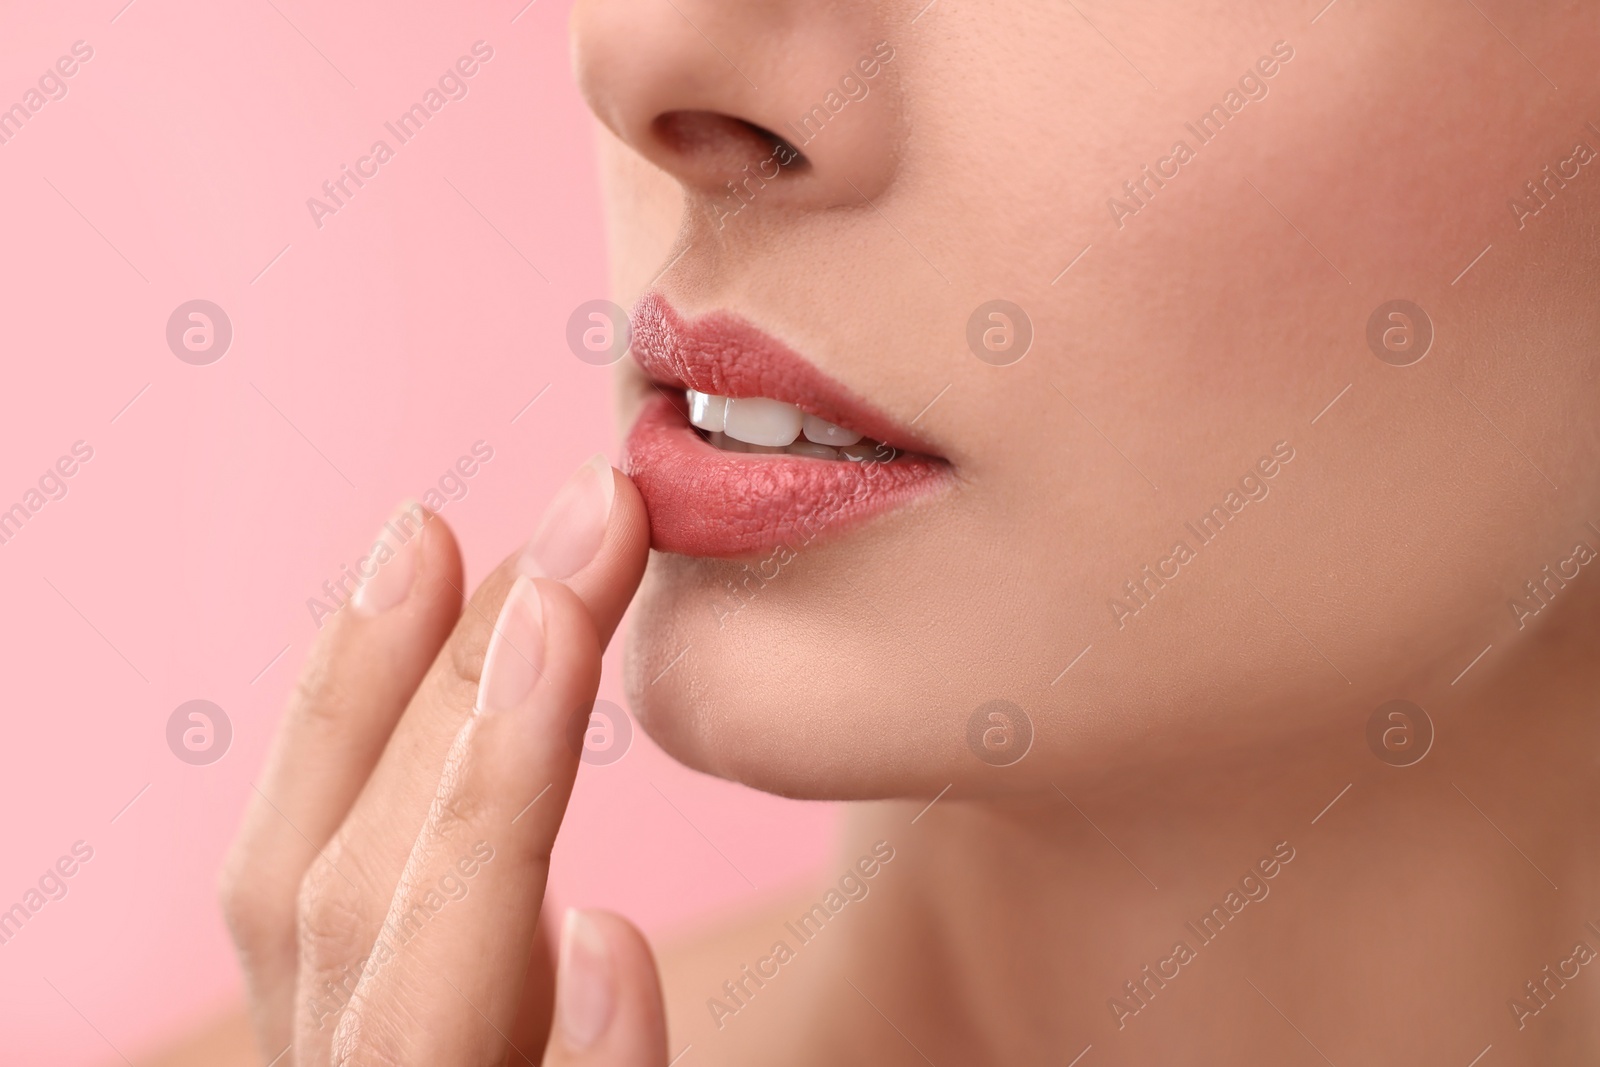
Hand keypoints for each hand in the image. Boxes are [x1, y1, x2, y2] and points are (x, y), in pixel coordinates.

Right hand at [219, 455, 666, 1064]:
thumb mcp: (502, 1023)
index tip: (424, 526)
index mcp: (342, 1032)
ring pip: (414, 1012)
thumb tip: (558, 853)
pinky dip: (585, 1052)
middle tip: (594, 501)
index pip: (303, 857)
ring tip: (557, 622)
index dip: (347, 689)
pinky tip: (614, 936)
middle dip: (456, 682)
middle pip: (352, 893)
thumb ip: (489, 932)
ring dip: (480, 804)